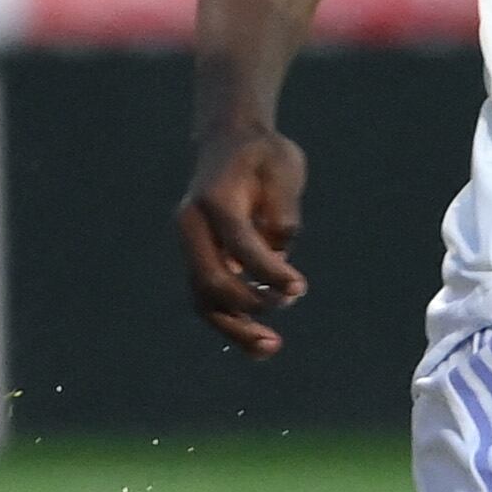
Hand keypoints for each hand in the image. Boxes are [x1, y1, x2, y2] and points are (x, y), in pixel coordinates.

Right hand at [179, 125, 310, 354]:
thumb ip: (283, 208)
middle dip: (248, 304)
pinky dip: (233, 325)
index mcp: (213, 199)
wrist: (229, 144)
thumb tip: (280, 251)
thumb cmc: (263, 155)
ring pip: (204, 301)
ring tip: (271, 347)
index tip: (299, 287)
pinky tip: (260, 344)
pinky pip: (210, 302)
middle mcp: (192, 227)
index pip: (238, 243)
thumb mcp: (283, 167)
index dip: (269, 270)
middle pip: (209, 280)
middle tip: (289, 304)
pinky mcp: (201, 263)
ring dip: (236, 329)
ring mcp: (192, 248)